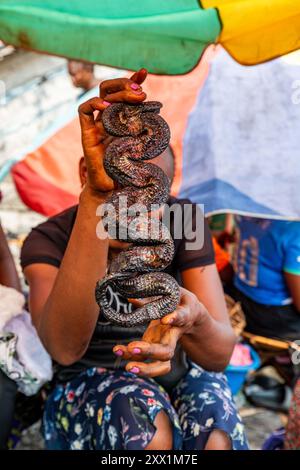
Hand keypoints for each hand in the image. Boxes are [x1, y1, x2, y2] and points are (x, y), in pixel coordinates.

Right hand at [78, 69, 147, 195]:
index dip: (132, 79)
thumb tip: (158, 113)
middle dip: (126, 84)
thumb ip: (145, 130)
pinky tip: (107, 106)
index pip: (123, 92)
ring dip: (117, 90)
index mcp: (118, 119)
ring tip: (134, 96)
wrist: (110, 189)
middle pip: (110, 88)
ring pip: (100, 94)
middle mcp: (105, 118)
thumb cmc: (126, 170)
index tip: (144, 72)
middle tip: (142, 94)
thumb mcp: (140, 145)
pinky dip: (95, 103)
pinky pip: (84, 110)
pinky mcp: (86, 133)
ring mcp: (95, 124)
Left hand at [113, 288, 204, 377]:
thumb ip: (152, 296)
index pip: (181, 317)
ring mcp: (165, 344)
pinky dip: (131, 357)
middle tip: (133, 347)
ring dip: (146, 369)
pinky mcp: (156, 347)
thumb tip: (132, 298)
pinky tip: (118, 350)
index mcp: (183, 315)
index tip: (165, 320)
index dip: (175, 318)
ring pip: (162, 365)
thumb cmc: (178, 299)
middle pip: (167, 351)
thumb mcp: (169, 293)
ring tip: (128, 367)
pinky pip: (146, 359)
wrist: (191, 312)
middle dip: (150, 352)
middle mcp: (174, 334)